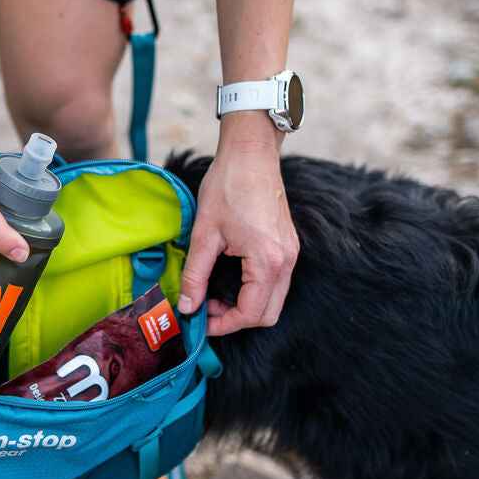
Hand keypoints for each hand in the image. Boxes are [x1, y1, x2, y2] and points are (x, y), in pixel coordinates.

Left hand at [177, 118, 298, 334]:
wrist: (251, 154)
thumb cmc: (228, 186)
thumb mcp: (204, 234)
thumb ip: (196, 274)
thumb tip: (188, 306)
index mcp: (267, 261)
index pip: (251, 313)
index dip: (224, 325)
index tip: (200, 321)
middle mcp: (286, 261)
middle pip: (268, 314)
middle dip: (236, 320)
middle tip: (206, 310)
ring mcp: (290, 254)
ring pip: (273, 300)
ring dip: (245, 306)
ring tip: (214, 295)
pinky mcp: (287, 246)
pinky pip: (275, 283)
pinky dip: (254, 291)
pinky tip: (229, 280)